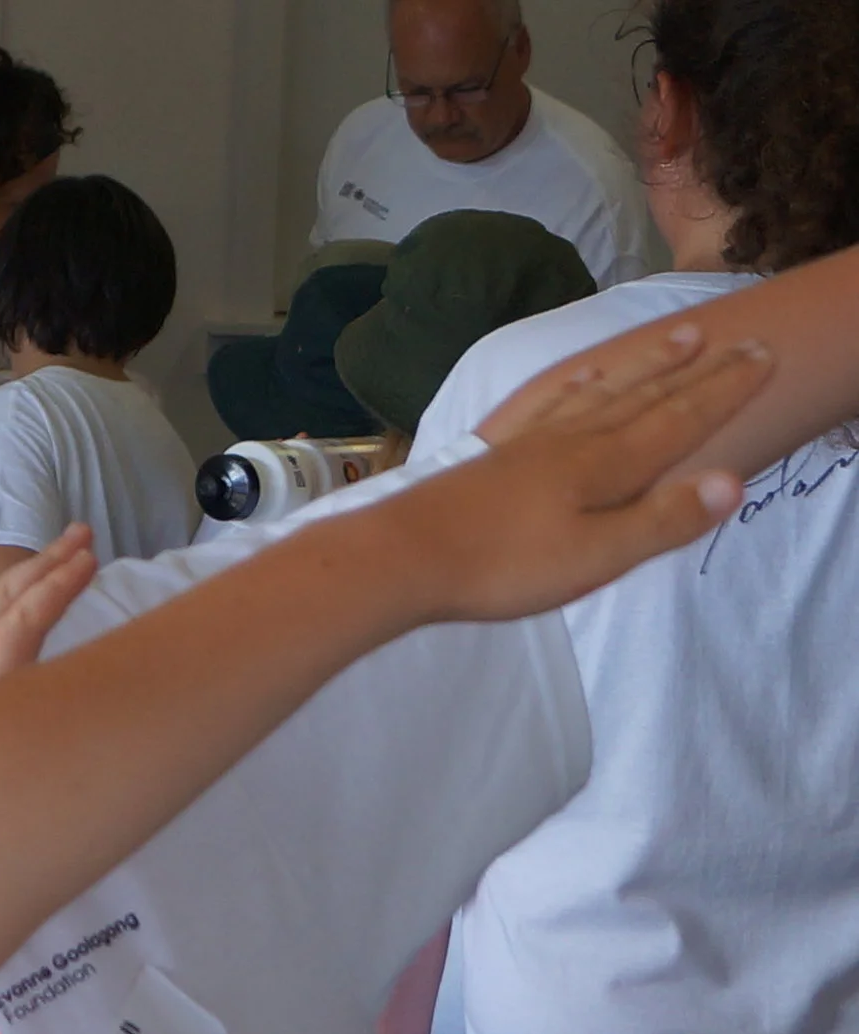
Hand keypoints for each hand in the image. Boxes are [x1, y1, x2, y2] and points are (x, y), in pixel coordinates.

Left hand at [374, 329, 770, 624]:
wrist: (400, 556)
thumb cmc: (500, 567)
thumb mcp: (595, 556)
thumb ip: (662, 520)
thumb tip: (732, 482)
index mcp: (605, 466)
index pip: (680, 420)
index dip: (725, 390)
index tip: (763, 355)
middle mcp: (572, 441)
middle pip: (647, 397)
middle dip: (697, 370)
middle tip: (739, 337)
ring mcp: (528, 441)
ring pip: (602, 390)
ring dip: (644, 365)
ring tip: (677, 337)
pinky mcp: (491, 453)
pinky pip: (546, 403)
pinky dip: (575, 383)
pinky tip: (581, 374)